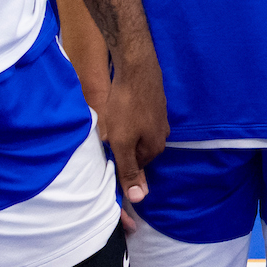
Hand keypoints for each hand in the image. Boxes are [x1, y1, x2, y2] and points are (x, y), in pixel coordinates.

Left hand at [98, 50, 169, 204]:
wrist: (136, 67)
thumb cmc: (126, 106)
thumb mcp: (122, 143)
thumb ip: (128, 170)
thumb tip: (140, 198)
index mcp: (155, 148)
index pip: (136, 169)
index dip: (119, 164)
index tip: (105, 154)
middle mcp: (162, 135)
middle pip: (137, 152)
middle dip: (122, 148)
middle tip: (105, 137)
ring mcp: (159, 118)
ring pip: (137, 135)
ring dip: (124, 133)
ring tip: (110, 123)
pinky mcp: (154, 103)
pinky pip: (139, 120)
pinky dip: (128, 119)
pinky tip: (119, 110)